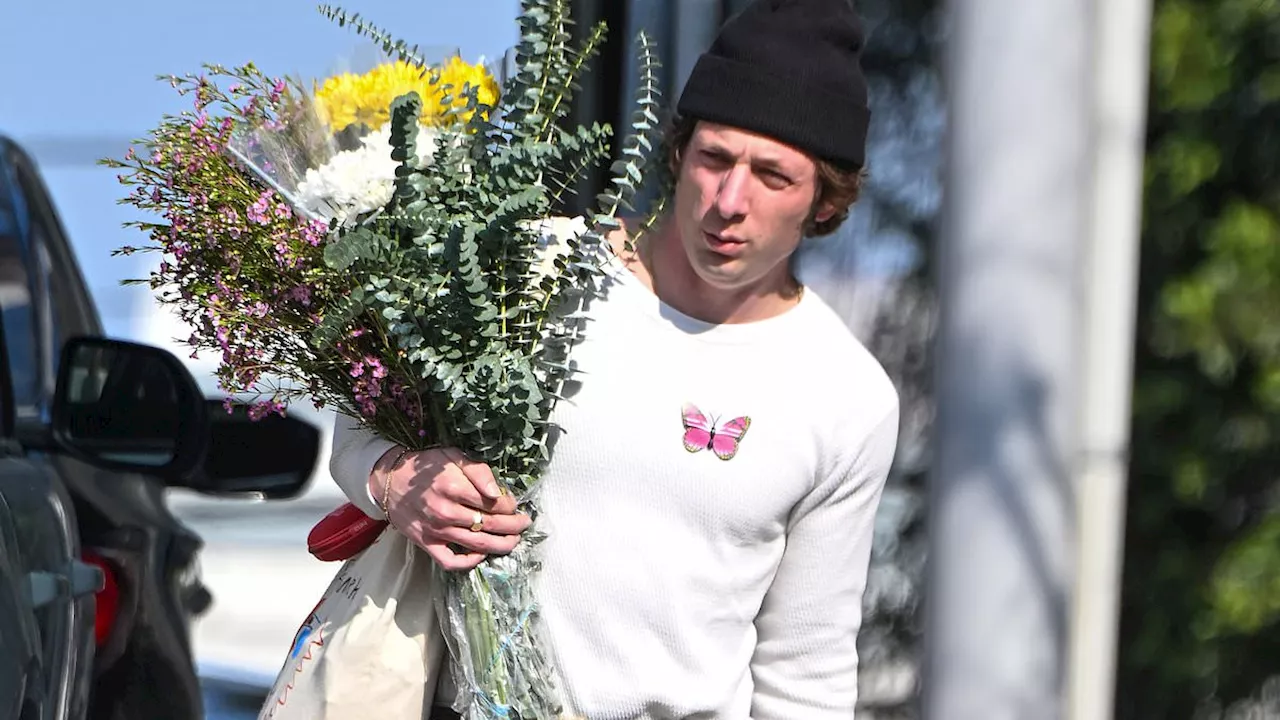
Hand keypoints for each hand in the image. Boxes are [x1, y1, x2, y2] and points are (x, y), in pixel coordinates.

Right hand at [369, 446, 529, 570]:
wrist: (390, 481)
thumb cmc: (425, 467)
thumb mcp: (452, 456)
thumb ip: (478, 470)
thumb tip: (497, 493)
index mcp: (454, 486)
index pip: (493, 503)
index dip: (510, 506)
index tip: (515, 505)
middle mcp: (446, 511)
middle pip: (490, 525)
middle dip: (513, 526)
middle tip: (524, 524)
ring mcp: (436, 530)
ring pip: (477, 545)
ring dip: (501, 545)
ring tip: (514, 541)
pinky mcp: (427, 544)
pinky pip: (451, 561)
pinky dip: (469, 563)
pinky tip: (481, 555)